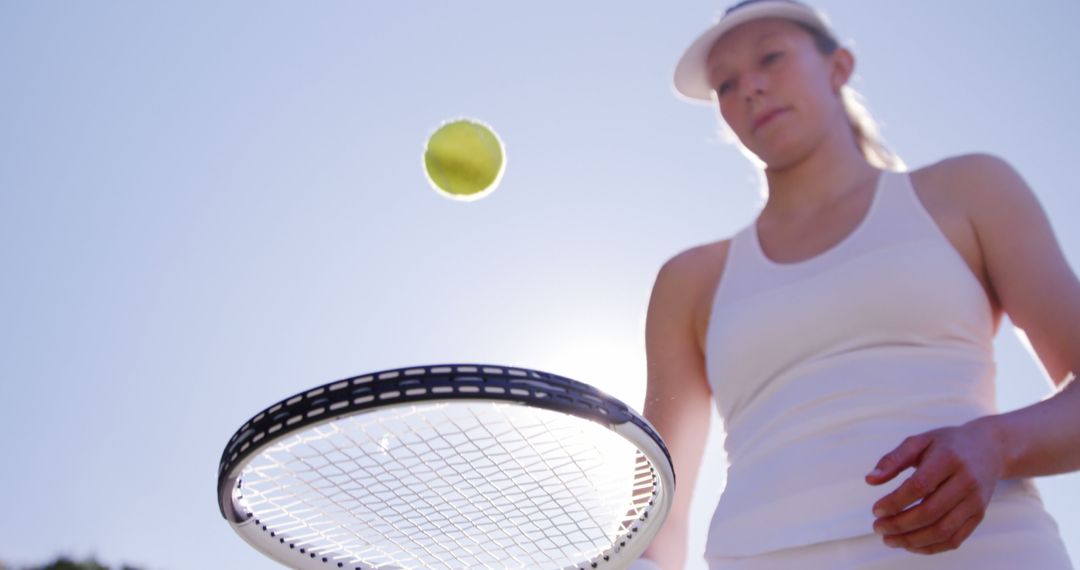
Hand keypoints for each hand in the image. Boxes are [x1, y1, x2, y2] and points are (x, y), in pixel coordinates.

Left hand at [864, 419, 1004, 554]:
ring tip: (889, 539)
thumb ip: (893, 460)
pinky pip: (955, 539)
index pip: (919, 486)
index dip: (895, 502)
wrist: (989, 448)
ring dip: (913, 540)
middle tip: (878, 527)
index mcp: (949, 458)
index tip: (875, 510)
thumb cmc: (947, 444)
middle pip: (931, 512)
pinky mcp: (979, 516)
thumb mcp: (919, 441)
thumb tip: (870, 480)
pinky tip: (910, 544)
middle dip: (900, 524)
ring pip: (943, 530)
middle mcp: (966, 481)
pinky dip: (931, 547)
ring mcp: (975, 501)